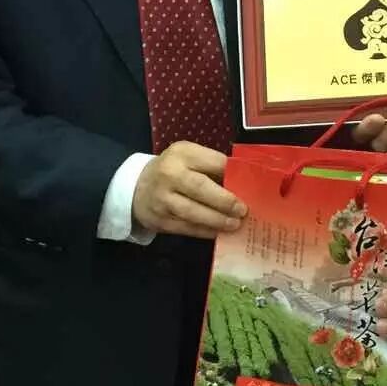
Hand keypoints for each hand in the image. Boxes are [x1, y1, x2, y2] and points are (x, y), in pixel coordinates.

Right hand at [132, 141, 246, 239]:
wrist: (137, 187)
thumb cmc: (173, 170)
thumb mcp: (188, 157)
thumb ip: (211, 165)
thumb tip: (243, 182)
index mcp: (182, 154)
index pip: (212, 162)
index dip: (232, 174)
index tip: (250, 185)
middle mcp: (170, 174)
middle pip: (201, 188)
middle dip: (225, 201)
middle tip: (243, 210)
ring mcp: (163, 199)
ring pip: (193, 212)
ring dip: (217, 220)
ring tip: (235, 224)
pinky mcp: (160, 220)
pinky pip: (187, 228)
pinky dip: (205, 231)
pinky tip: (219, 232)